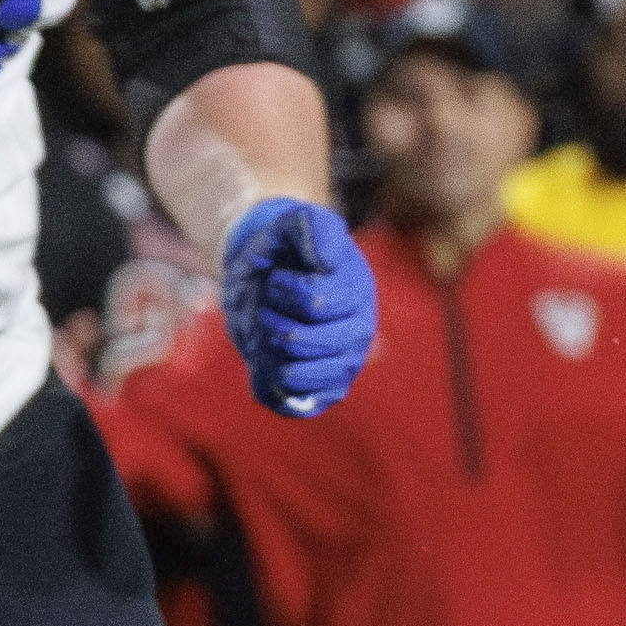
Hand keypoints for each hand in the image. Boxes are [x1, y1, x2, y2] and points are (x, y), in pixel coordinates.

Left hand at [217, 194, 378, 416]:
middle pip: (301, 343)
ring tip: (270, 333)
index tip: (278, 278)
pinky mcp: (327, 387)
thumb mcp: (297, 222)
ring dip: (268, 352)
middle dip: (271, 322)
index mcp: (356, 291)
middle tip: (269, 307)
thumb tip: (328, 262)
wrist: (271, 271)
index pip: (313, 303)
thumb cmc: (285, 247)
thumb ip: (316, 228)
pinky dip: (277, 388)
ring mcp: (344, 361)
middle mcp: (357, 331)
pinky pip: (303, 403)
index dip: (283, 289)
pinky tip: (272, 364)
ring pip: (297, 375)